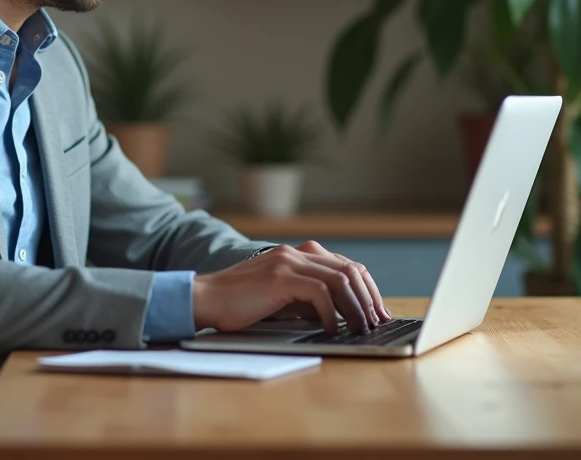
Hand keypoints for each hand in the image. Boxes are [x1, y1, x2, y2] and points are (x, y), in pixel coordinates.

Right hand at [192, 241, 390, 334]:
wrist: (204, 299)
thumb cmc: (239, 304)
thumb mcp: (280, 299)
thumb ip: (307, 300)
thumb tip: (338, 315)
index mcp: (297, 254)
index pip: (345, 265)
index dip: (367, 287)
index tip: (376, 310)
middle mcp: (296, 253)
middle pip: (349, 269)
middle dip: (369, 297)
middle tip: (377, 321)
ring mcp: (288, 262)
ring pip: (340, 278)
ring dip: (355, 306)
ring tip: (360, 327)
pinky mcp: (280, 277)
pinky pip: (320, 292)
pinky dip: (332, 313)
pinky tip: (333, 328)